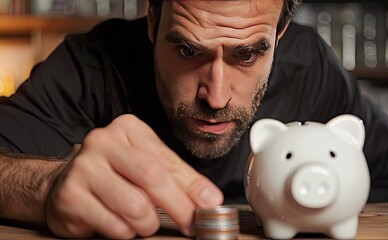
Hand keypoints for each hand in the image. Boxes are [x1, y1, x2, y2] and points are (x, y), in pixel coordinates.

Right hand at [45, 114, 223, 237]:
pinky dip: (125, 232)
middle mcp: (103, 142)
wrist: (66, 185)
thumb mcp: (147, 167)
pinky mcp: (70, 195)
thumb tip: (210, 199)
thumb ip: (178, 179)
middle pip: (152, 176)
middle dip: (178, 206)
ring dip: (147, 223)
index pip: (167, 159)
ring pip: (134, 206)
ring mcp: (84, 167)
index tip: (210, 204)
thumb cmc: (114, 175)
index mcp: (127, 129)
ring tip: (143, 222)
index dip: (192, 185)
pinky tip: (119, 223)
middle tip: (189, 224)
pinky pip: (114, 224)